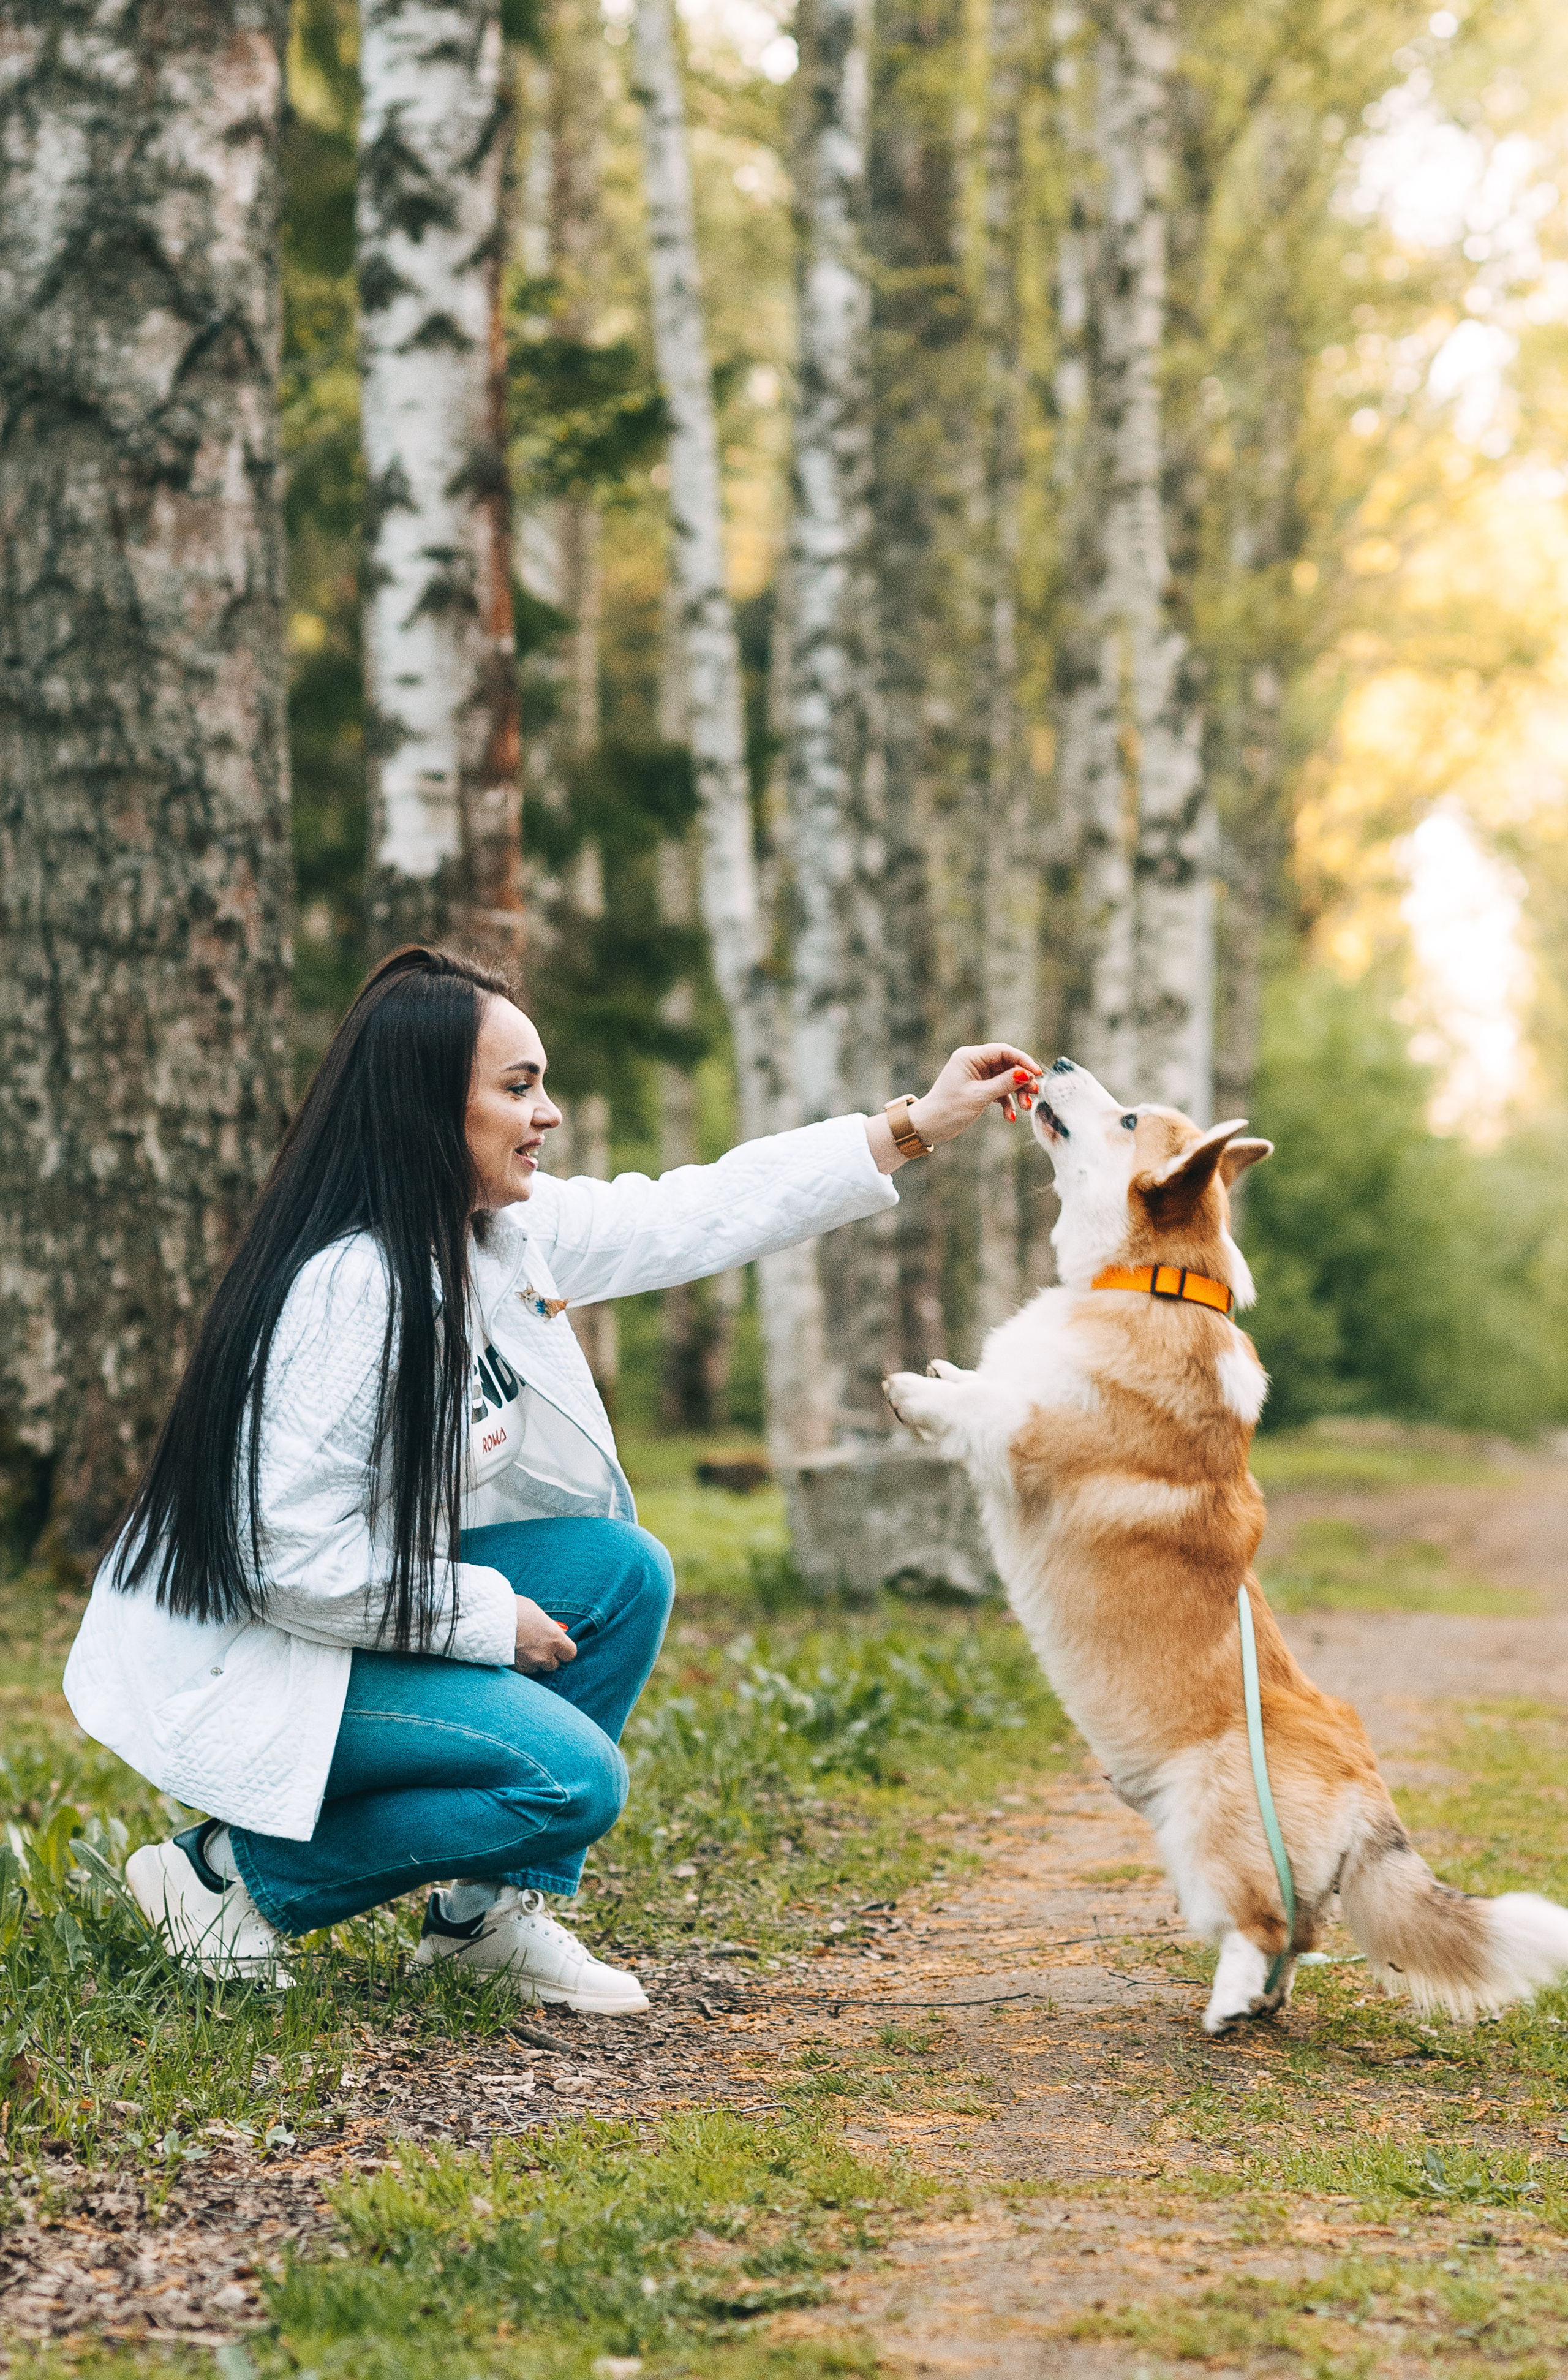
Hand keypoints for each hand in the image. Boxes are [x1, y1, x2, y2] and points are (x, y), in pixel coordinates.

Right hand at [514, 1597, 576, 1674]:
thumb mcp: (534, 1611)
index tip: (558, 1644)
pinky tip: (512, 1652)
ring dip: (533, 1661)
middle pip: (553, 1664)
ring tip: (522, 1647)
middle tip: (538, 1645)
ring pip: (536, 1668)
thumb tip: (552, 1630)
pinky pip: (522, 1670)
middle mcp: (544, 1655)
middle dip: (548, 1657)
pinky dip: (519, 1664)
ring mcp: (528, 1664)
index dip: (564, 1650)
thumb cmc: (512, 1608)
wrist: (486, 1618)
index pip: (570, 1653)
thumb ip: (546, 1625)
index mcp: (554, 1638)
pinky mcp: (513, 1670)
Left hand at [869, 1044, 1043, 1171]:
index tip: (1037, 1074)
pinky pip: (999, 1091)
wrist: (928, 1126)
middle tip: (1034, 1093)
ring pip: (1006, 1079)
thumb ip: (1004, 1084)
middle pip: (1007, 1065)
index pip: (1003, 1051)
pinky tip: (1010, 1117)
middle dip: (1022, 1080)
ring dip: (1017, 1093)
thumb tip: (1026, 1073)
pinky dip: (1006, 1102)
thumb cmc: (948, 1109)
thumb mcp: (978, 1096)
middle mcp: (974, 1062)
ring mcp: (977, 1075)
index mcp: (970, 1056)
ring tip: (1026, 1108)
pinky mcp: (979, 1088)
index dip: (1023, 1060)